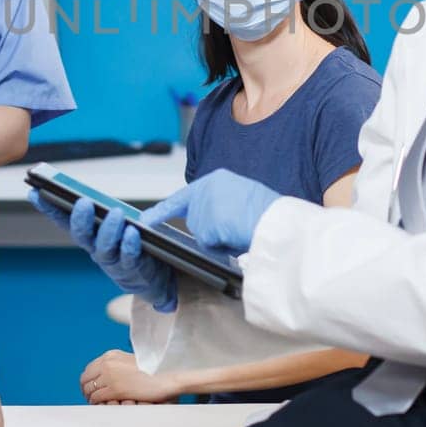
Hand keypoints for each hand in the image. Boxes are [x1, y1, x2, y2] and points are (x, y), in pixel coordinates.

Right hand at [28, 191, 176, 312]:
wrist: (157, 278)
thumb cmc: (134, 244)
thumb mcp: (119, 225)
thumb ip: (106, 212)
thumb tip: (92, 193)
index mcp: (90, 235)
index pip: (65, 220)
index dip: (49, 209)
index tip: (35, 192)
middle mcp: (96, 249)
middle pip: (82, 235)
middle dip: (80, 219)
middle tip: (83, 203)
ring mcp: (113, 262)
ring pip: (104, 247)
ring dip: (108, 230)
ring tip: (115, 213)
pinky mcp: (132, 270)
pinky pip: (129, 257)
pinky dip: (129, 245)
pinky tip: (133, 233)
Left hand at [80, 350, 178, 404]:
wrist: (164, 375)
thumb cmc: (153, 370)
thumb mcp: (131, 361)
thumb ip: (118, 365)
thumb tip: (107, 375)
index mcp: (111, 355)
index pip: (90, 368)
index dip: (88, 380)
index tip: (91, 387)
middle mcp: (108, 363)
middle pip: (86, 379)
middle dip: (86, 389)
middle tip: (91, 397)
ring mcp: (110, 376)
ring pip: (89, 389)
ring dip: (91, 397)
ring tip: (97, 403)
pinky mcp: (114, 389)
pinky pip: (97, 398)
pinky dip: (96, 403)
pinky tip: (102, 406)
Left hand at [142, 168, 281, 254]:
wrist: (279, 222)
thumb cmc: (270, 214)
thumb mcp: (245, 200)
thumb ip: (224, 207)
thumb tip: (215, 225)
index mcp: (218, 179)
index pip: (185, 197)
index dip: (164, 210)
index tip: (146, 219)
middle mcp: (206, 188)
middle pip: (196, 220)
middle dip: (212, 231)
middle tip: (238, 227)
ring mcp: (204, 205)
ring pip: (202, 235)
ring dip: (219, 240)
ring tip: (243, 231)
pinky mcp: (204, 222)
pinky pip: (209, 245)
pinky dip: (222, 246)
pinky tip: (237, 237)